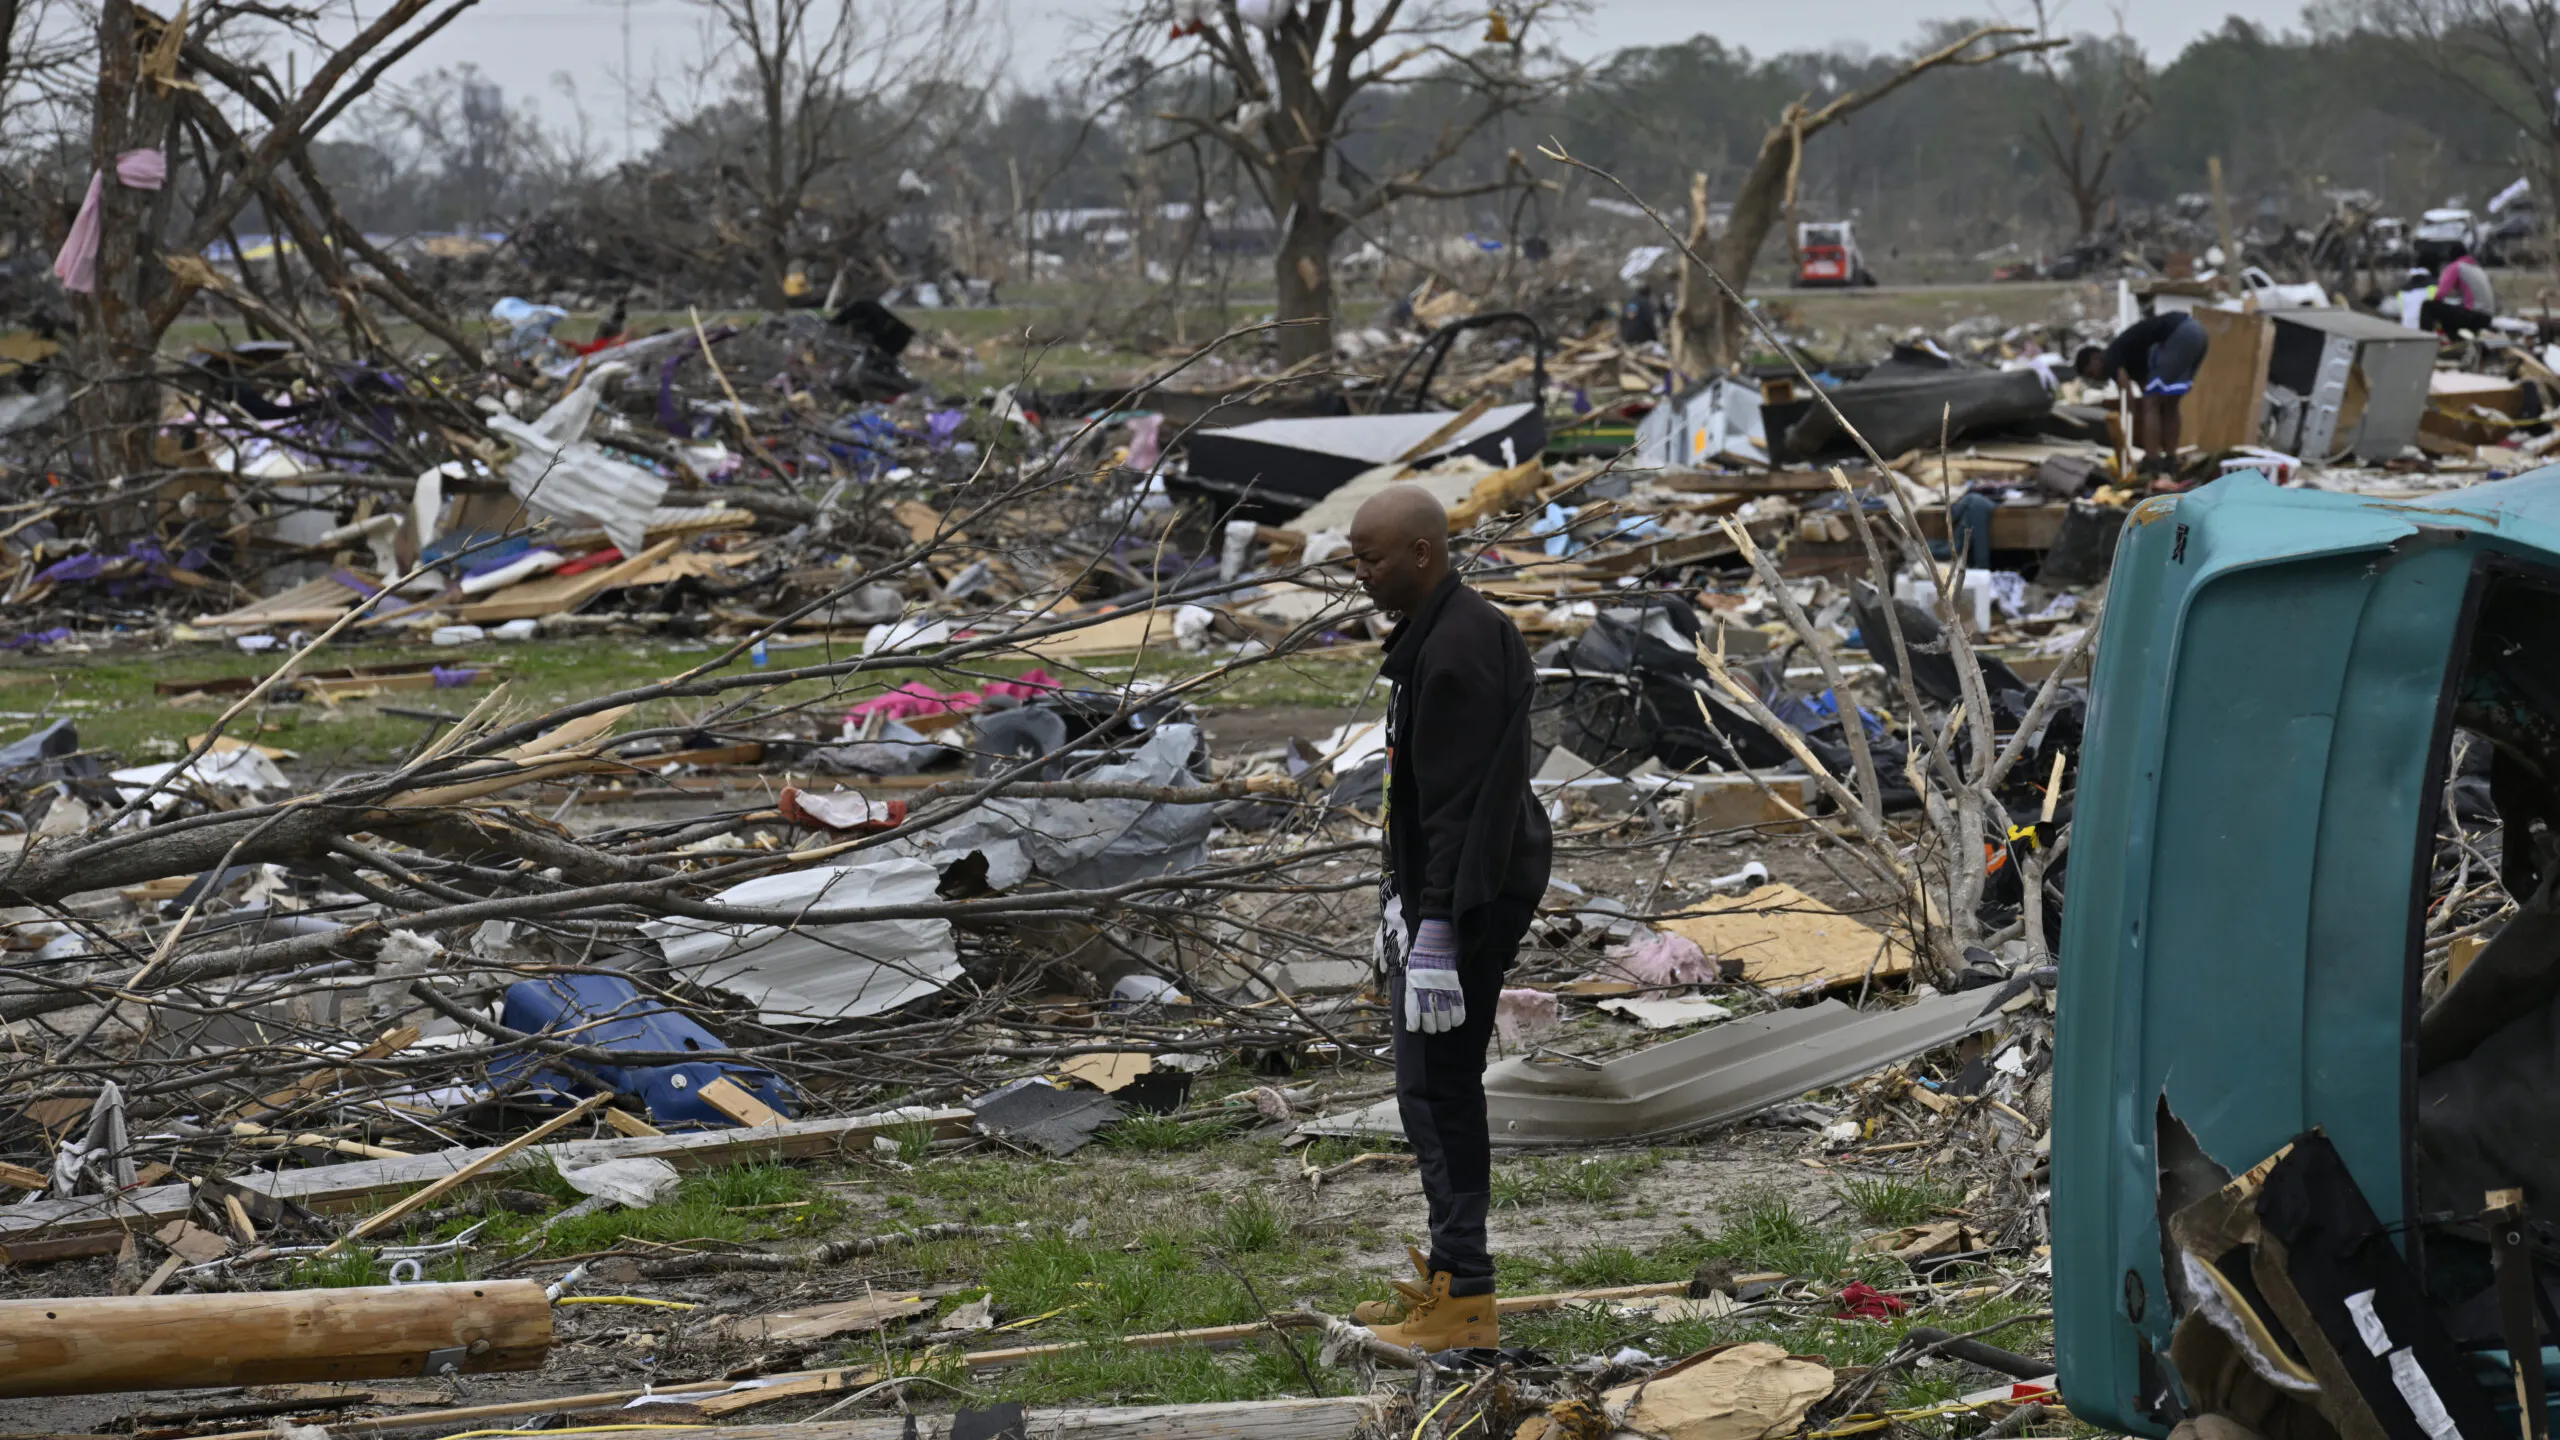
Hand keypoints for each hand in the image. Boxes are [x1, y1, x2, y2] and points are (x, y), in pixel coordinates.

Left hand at [1403, 919, 1464, 1034]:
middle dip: (1430, 1027)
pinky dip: (1457, 1018)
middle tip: (1431, 1028)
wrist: (1435, 945)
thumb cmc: (1420, 960)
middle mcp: (1428, 992)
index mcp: (1414, 988)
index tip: (1415, 1028)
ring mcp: (1443, 990)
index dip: (1414, 1024)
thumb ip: (1411, 993)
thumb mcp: (1410, 975)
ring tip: (1443, 1026)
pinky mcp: (1455, 988)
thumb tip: (1412, 1012)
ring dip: (1444, 1025)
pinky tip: (1454, 1021)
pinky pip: (1458, 1009)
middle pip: (1430, 1020)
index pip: (1413, 1013)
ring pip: (1445, 1018)